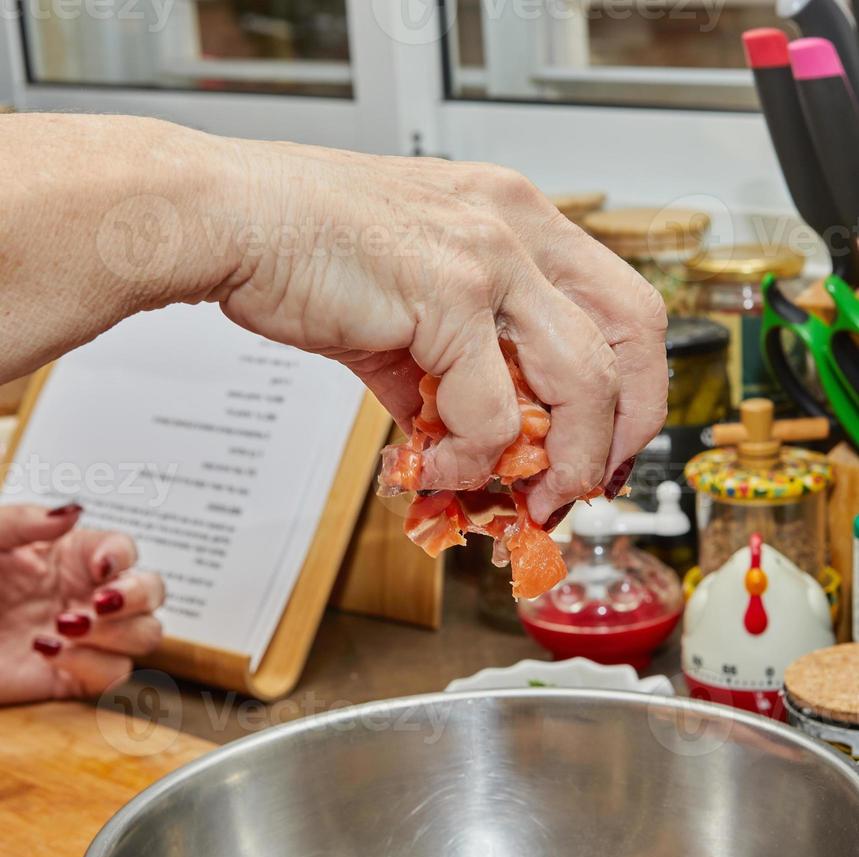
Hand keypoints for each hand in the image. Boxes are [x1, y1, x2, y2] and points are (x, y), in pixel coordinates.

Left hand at [0, 504, 163, 704]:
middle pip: (153, 593)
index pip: (126, 551)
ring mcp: (85, 637)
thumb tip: (74, 510)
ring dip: (116, 634)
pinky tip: (49, 653)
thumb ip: (27, 519)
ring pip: (144, 635)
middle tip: (98, 604)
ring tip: (65, 628)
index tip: (99, 568)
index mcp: (71, 557)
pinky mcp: (72, 676)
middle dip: (136, 597)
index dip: (123, 558)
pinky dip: (92, 665)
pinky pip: (114, 674)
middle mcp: (87, 595)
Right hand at [219, 146, 667, 522]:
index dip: (631, 385)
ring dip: (567, 459)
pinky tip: (438, 467)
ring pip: (582, 382)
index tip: (606, 443)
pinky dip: (471, 459)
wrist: (231, 216)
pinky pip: (489, 412)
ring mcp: (487, 257)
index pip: (622, 304)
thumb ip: (447, 368)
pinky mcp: (444, 297)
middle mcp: (517, 226)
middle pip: (633, 335)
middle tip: (588, 481)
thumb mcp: (406, 300)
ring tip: (528, 496)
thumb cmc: (306, 246)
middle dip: (624, 427)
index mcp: (517, 217)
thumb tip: (466, 437)